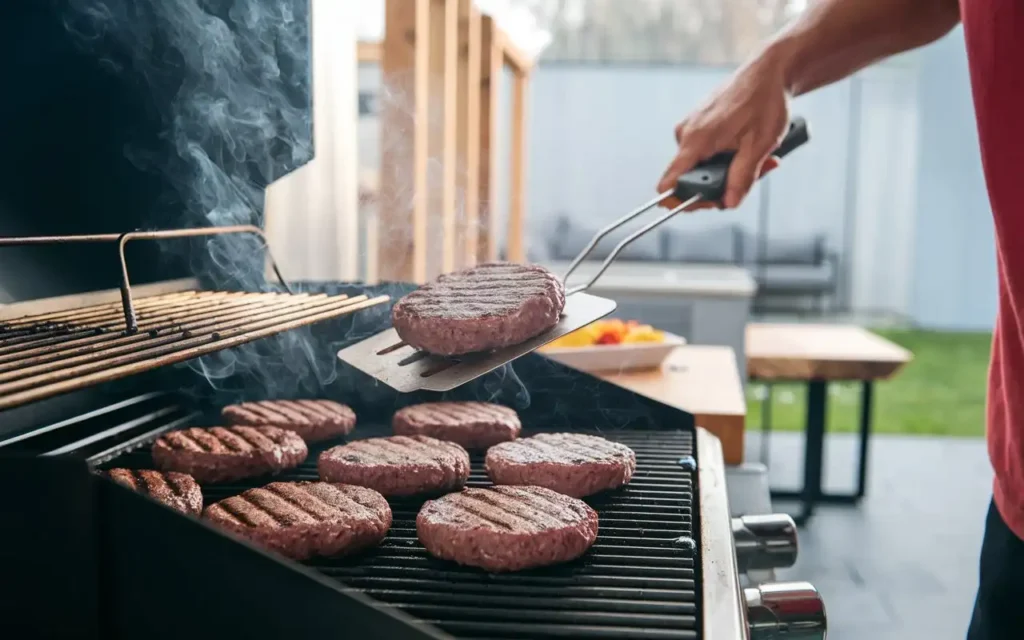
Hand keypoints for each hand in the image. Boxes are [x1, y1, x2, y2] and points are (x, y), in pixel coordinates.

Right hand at [657, 53, 790, 209]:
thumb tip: (729, 203)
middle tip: (755, 176)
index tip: (709, 202)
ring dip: (729, 171)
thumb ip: (742, 177)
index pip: (670, 183)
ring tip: (759, 158)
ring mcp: (691, 128)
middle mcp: (686, 134)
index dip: (682, 201)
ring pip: (703, 166)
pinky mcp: (699, 125)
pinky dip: (727, 157)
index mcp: (695, 140)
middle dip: (722, 185)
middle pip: (692, 179)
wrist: (769, 71)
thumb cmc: (765, 101)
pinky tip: (747, 148)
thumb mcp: (760, 145)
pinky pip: (706, 152)